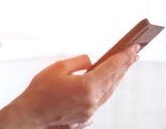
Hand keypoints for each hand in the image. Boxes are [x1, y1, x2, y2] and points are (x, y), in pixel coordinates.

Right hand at [16, 44, 139, 126]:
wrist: (31, 114)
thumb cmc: (41, 90)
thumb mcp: (59, 67)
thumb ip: (80, 62)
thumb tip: (93, 62)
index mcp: (86, 87)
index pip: (112, 68)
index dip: (124, 56)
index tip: (134, 47)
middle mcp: (92, 101)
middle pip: (114, 80)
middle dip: (125, 65)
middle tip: (134, 53)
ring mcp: (90, 110)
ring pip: (110, 90)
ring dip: (119, 77)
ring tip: (126, 65)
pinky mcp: (86, 116)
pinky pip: (102, 99)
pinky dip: (109, 87)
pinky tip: (111, 81)